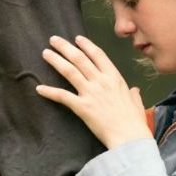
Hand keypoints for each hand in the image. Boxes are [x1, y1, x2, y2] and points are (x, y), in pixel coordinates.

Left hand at [35, 35, 152, 149]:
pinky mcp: (81, 106)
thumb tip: (134, 90)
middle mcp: (101, 81)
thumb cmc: (134, 121)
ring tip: (45, 53)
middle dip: (65, 47)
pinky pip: (62, 96)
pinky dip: (49, 91)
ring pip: (69, 71)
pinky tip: (39, 88)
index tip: (77, 38)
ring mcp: (90, 93)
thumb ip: (132, 94)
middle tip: (53, 40)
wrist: (129, 137)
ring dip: (56, 60)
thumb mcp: (136, 102)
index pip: (98, 55)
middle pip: (79, 58)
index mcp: (114, 77)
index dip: (86, 45)